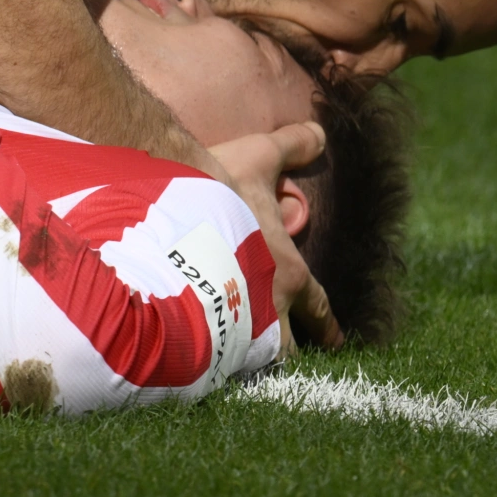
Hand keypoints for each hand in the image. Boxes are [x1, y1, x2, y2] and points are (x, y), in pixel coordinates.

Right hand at [209, 122, 343, 358]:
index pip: (318, 308)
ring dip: (245, 361)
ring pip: (247, 362)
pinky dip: (203, 359)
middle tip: (279, 356)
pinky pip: (203, 357)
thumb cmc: (214, 186)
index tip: (335, 341)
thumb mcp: (257, 157)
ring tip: (234, 362)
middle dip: (283, 353)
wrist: (161, 212)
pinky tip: (191, 355)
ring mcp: (227, 326)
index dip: (327, 326)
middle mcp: (265, 307)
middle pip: (283, 350)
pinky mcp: (189, 332)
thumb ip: (291, 145)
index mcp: (286, 273)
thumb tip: (319, 133)